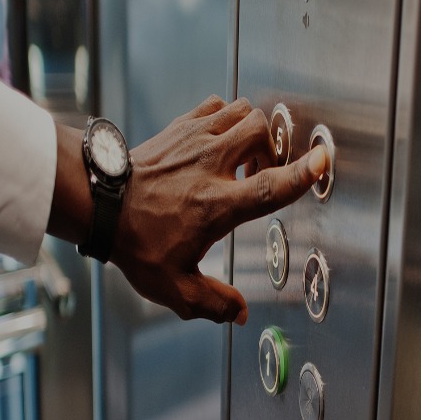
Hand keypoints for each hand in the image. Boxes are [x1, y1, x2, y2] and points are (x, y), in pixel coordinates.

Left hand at [110, 95, 326, 324]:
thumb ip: (212, 303)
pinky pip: (216, 106)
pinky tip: (220, 140)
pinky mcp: (179, 127)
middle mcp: (208, 166)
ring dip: (253, 131)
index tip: (322, 160)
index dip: (300, 175)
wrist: (98, 203)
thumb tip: (238, 314)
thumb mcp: (173, 286)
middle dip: (273, 149)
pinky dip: (227, 117)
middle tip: (263, 172)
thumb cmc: (134, 241)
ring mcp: (193, 140)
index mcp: (215, 205)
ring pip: (241, 112)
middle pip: (259, 132)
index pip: (268, 187)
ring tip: (243, 157)